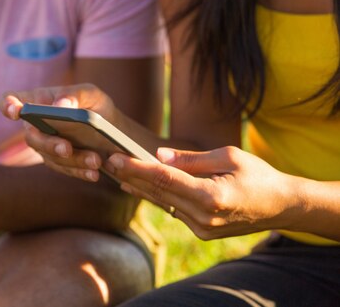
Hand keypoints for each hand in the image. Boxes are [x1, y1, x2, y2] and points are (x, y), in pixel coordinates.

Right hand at [0, 83, 117, 181]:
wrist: (110, 127)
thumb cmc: (93, 104)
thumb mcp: (89, 94)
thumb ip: (74, 95)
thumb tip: (60, 106)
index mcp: (38, 101)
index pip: (11, 100)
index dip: (8, 105)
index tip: (16, 111)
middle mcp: (35, 125)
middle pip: (32, 137)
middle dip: (48, 144)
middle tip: (67, 148)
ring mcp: (45, 146)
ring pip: (51, 157)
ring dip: (73, 160)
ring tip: (96, 160)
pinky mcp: (58, 163)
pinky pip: (65, 169)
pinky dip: (80, 172)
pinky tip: (94, 173)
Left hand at [104, 146, 299, 239]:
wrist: (281, 206)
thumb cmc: (258, 175)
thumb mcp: (228, 156)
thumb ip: (190, 159)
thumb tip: (158, 155)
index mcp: (211, 197)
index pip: (165, 179)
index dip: (137, 168)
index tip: (116, 158)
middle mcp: (203, 217)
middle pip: (158, 192)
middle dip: (130, 176)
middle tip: (106, 161)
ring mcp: (202, 228)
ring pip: (162, 203)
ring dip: (138, 187)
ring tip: (115, 172)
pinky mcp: (202, 232)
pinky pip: (173, 210)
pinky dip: (156, 197)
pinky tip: (136, 186)